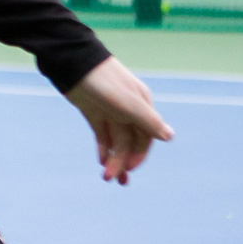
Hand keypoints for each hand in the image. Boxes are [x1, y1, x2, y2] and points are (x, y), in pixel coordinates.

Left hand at [63, 55, 172, 184]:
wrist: (72, 63)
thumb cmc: (104, 81)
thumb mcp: (127, 103)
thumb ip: (148, 120)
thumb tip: (169, 137)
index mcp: (141, 106)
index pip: (145, 137)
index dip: (138, 155)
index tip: (129, 169)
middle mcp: (128, 110)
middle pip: (129, 142)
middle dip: (123, 161)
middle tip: (113, 179)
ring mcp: (110, 111)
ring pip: (115, 140)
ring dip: (112, 159)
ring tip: (106, 177)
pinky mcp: (92, 111)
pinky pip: (101, 134)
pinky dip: (102, 147)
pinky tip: (100, 161)